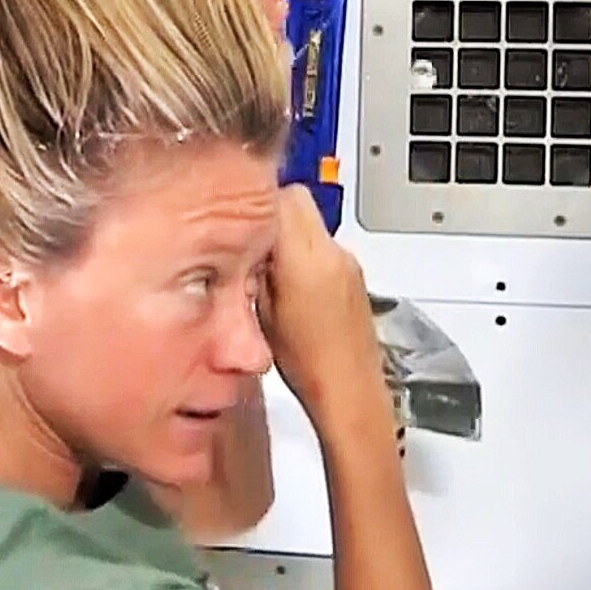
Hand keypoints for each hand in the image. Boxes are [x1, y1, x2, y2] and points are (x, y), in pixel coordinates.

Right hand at [263, 186, 391, 438]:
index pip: (279, 197)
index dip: (253, 206)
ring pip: (311, 220)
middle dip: (269, 214)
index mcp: (305, 259)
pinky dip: (304, 252)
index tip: (236, 225)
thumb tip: (240, 243)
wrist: (350, 391)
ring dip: (287, 234)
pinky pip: (323, 244)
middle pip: (297, 200)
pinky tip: (292, 286)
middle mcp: (332, 252)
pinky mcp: (354, 273)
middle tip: (248, 244)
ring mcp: (347, 261)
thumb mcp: (260, 315)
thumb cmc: (306, 365)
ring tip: (268, 271)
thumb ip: (251, 270)